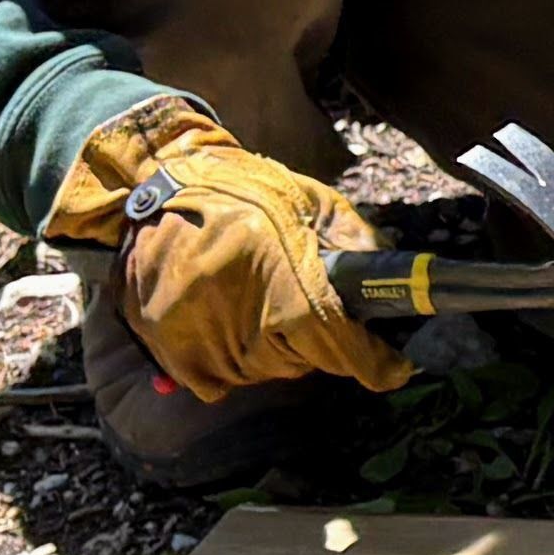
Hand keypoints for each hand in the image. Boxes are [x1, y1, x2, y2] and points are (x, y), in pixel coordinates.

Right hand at [39, 97, 406, 398]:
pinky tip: (233, 329)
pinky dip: (229, 363)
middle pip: (297, 364)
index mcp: (279, 276)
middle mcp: (234, 311)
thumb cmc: (247, 187)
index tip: (394, 369)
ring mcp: (191, 330)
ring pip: (255, 374)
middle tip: (309, 315)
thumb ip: (357, 243)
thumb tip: (395, 285)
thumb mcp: (315, 201)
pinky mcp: (159, 337)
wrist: (163, 174)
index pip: (336, 344)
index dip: (372, 363)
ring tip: (264, 312)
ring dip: (271, 355)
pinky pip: (210, 380)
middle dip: (316, 347)